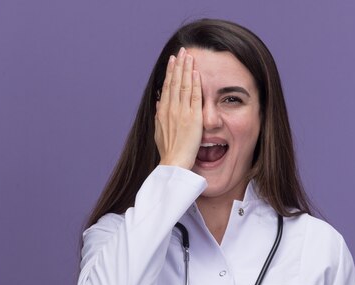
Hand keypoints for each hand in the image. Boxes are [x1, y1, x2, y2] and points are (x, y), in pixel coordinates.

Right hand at [154, 47, 202, 169]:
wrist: (173, 162)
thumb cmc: (168, 151)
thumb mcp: (159, 132)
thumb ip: (159, 116)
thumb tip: (159, 103)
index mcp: (162, 112)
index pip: (166, 87)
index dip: (170, 72)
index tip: (173, 61)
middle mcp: (170, 109)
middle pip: (174, 82)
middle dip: (178, 65)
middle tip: (181, 51)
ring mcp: (181, 112)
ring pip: (183, 85)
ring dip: (186, 69)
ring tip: (189, 55)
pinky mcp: (193, 118)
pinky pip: (194, 96)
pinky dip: (194, 83)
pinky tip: (196, 72)